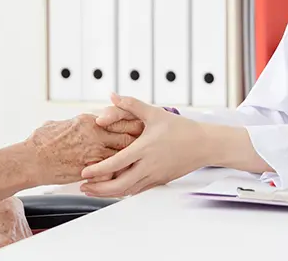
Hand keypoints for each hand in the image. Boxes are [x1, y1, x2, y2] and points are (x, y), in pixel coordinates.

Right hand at [25, 113, 135, 184]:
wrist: (31, 159)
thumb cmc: (41, 142)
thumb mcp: (61, 124)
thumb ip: (77, 123)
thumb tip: (82, 122)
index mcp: (88, 120)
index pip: (119, 118)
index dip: (132, 122)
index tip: (140, 125)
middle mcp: (94, 134)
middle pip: (128, 135)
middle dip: (140, 140)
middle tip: (150, 144)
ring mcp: (94, 152)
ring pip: (124, 154)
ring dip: (133, 158)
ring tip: (142, 161)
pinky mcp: (91, 169)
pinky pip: (113, 171)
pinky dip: (121, 173)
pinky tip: (127, 176)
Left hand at [78, 94, 209, 196]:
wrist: (205, 145)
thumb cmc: (182, 128)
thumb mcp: (155, 113)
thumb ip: (131, 104)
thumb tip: (112, 95)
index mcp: (145, 149)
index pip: (116, 163)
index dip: (98, 169)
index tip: (84, 171)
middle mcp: (149, 166)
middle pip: (119, 185)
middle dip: (99, 188)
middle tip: (83, 186)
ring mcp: (155, 176)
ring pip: (128, 191)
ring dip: (109, 193)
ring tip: (92, 190)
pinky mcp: (160, 181)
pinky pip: (138, 190)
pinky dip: (123, 192)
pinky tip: (114, 189)